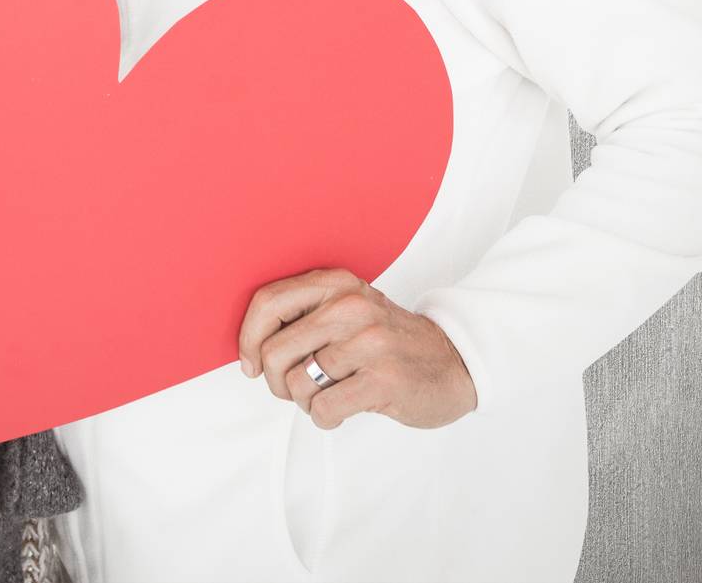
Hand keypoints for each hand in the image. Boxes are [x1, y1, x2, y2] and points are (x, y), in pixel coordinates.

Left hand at [236, 268, 476, 429]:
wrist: (454, 362)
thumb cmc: (387, 341)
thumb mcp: (347, 310)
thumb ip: (303, 315)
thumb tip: (249, 348)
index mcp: (335, 284)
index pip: (268, 303)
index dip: (247, 339)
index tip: (250, 364)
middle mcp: (350, 306)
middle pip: (274, 351)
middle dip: (276, 381)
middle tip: (297, 388)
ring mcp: (368, 342)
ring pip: (297, 383)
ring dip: (305, 400)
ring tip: (329, 394)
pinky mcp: (383, 379)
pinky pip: (323, 408)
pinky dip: (325, 417)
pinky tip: (343, 409)